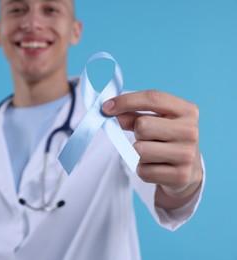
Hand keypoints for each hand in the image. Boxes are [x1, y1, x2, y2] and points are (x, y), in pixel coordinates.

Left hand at [102, 90, 202, 208]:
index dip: (125, 101)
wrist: (188, 171)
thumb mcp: (155, 121)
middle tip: (146, 138)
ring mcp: (187, 155)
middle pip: (142, 125)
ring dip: (138, 153)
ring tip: (153, 153)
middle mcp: (191, 131)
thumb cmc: (165, 139)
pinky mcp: (180, 176)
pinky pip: (142, 171)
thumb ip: (132, 115)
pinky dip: (142, 169)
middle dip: (137, 132)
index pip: (152, 98)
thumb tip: (108, 110)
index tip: (105, 108)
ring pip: (139, 150)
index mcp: (187, 110)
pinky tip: (156, 167)